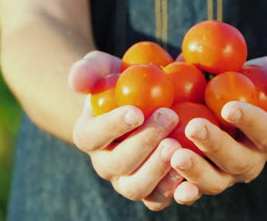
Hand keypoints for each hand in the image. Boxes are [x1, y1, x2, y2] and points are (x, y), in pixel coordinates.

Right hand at [69, 51, 183, 210]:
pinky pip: (158, 199)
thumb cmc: (120, 82)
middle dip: (144, 142)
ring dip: (157, 169)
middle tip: (169, 117)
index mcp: (89, 136)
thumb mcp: (102, 68)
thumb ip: (87, 71)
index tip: (136, 111)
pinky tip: (190, 173)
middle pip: (119, 164)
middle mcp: (106, 163)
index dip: (113, 126)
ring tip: (178, 145)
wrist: (143, 102)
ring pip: (137, 187)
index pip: (93, 136)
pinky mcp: (152, 190)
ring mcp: (128, 179)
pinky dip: (174, 190)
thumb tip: (77, 83)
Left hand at [169, 54, 266, 204]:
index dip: (250, 121)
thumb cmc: (260, 81)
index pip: (266, 132)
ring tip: (174, 154)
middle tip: (194, 127)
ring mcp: (225, 173)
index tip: (229, 107)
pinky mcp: (201, 177)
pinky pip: (190, 187)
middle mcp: (251, 161)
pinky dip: (176, 186)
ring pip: (213, 181)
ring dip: (194, 171)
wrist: (238, 99)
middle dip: (216, 146)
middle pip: (236, 161)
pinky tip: (161, 172)